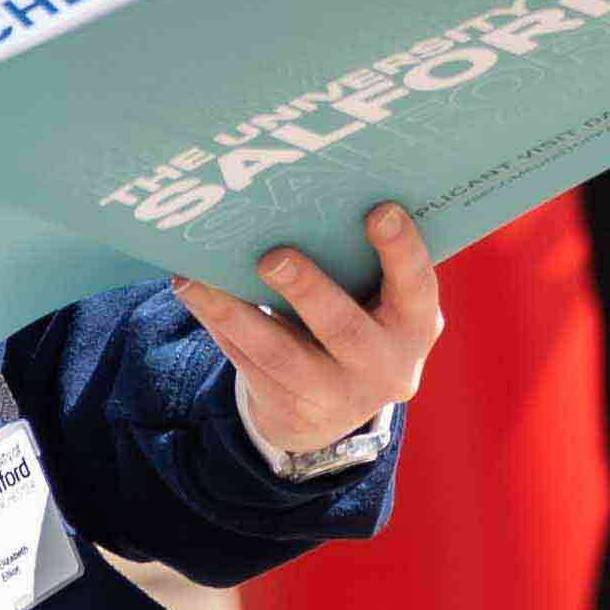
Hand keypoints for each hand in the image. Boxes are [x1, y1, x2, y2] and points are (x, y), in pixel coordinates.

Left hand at [180, 203, 446, 468]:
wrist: (339, 406)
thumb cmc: (361, 319)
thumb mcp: (380, 302)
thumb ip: (358, 263)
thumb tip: (298, 201)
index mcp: (416, 325)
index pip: (416, 285)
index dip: (400, 249)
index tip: (379, 210)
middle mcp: (383, 366)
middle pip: (344, 329)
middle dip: (308, 291)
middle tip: (272, 257)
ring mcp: (337, 394)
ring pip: (280, 354)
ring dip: (236, 314)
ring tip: (197, 280)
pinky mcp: (291, 407)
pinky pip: (249, 363)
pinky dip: (219, 324)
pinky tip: (193, 293)